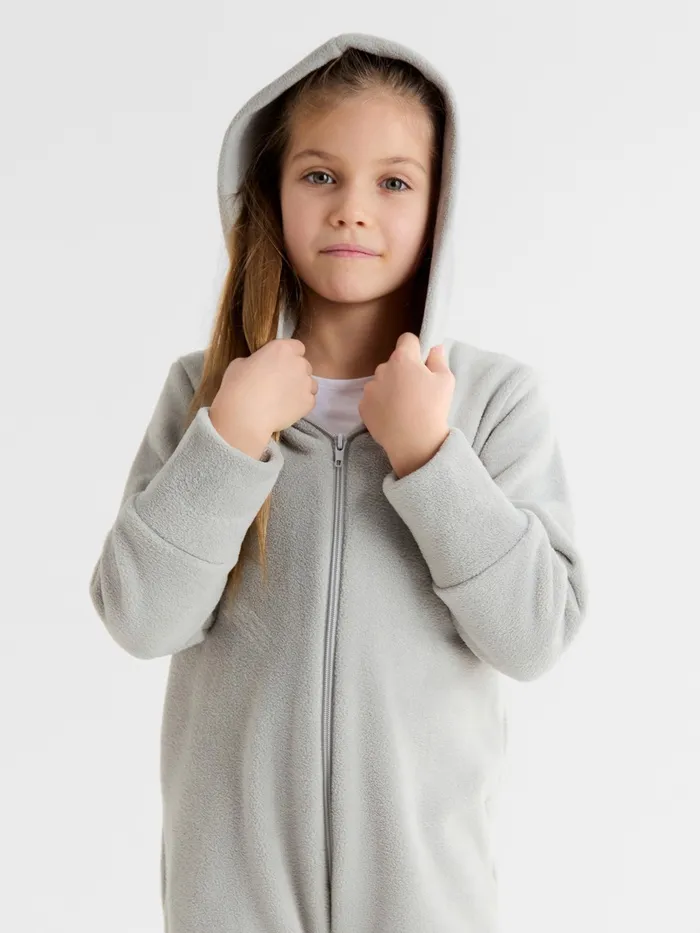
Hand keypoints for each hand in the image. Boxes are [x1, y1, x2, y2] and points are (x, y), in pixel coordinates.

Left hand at [358, 333, 454, 477]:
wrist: (413, 442)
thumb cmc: (432, 409)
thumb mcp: (445, 381)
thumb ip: (438, 360)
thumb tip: (434, 348)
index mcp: (402, 359)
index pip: (407, 340)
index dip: (415, 348)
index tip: (421, 362)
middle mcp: (382, 369)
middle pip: (393, 363)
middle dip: (402, 371)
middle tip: (415, 390)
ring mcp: (369, 388)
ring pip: (382, 381)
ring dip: (390, 387)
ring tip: (403, 406)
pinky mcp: (363, 406)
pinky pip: (373, 398)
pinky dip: (380, 404)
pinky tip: (392, 416)